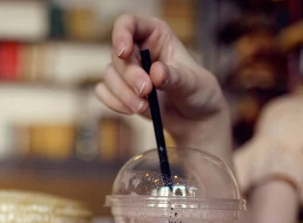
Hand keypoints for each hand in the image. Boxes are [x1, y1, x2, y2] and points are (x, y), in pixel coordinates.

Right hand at [95, 14, 232, 165]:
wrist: (195, 119)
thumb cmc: (198, 93)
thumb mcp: (192, 83)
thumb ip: (174, 77)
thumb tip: (155, 72)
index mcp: (156, 35)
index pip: (128, 23)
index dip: (121, 34)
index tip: (124, 52)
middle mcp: (138, 49)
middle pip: (117, 55)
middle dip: (129, 77)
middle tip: (146, 92)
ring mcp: (127, 71)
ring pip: (109, 75)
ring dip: (123, 94)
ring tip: (143, 107)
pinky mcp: (121, 91)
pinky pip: (103, 92)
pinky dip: (115, 103)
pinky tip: (133, 111)